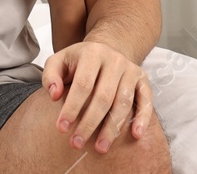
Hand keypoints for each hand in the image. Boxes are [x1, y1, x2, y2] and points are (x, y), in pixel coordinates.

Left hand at [41, 40, 154, 154]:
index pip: (82, 84)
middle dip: (89, 123)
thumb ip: (50, 76)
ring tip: (100, 147)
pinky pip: (146, 100)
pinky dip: (143, 118)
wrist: (107, 48)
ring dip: (112, 128)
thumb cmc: (79, 61)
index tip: (62, 128)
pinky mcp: (143, 79)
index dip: (72, 108)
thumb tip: (54, 95)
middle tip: (77, 143)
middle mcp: (114, 60)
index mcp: (92, 53)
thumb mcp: (59, 61)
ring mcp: (131, 70)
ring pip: (123, 102)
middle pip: (103, 97)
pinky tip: (136, 135)